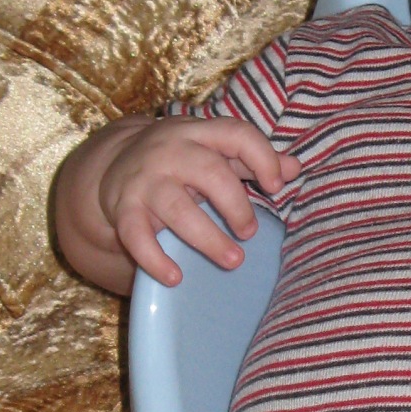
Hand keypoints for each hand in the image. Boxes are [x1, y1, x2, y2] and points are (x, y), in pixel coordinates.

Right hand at [97, 116, 300, 284]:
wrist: (114, 163)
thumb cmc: (180, 160)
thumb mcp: (214, 151)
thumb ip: (252, 159)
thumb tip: (295, 168)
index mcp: (200, 133)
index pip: (236, 134)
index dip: (262, 158)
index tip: (276, 186)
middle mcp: (171, 151)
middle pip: (208, 172)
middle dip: (235, 205)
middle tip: (249, 233)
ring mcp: (145, 179)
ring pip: (175, 206)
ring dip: (207, 237)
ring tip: (233, 261)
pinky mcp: (124, 207)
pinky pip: (136, 234)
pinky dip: (154, 258)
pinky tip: (175, 278)